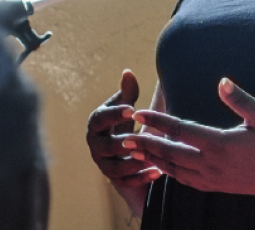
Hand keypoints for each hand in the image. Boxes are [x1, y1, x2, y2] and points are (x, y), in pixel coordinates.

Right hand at [86, 69, 162, 189]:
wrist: (124, 154)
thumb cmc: (124, 125)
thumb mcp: (126, 109)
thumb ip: (127, 92)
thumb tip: (128, 72)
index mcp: (96, 125)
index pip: (99, 119)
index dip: (113, 114)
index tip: (131, 109)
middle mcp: (96, 146)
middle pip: (104, 146)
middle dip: (121, 143)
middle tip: (140, 138)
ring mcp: (104, 164)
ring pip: (114, 168)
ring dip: (133, 163)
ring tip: (151, 158)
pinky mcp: (115, 180)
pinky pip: (126, 182)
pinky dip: (141, 178)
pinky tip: (158, 172)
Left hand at [127, 78, 254, 196]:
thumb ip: (240, 99)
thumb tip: (222, 81)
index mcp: (220, 144)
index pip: (180, 130)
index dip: (157, 121)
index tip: (138, 113)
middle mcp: (212, 164)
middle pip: (169, 153)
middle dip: (145, 144)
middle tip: (124, 136)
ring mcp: (212, 178)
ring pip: (174, 169)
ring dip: (152, 159)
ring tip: (134, 150)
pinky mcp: (214, 186)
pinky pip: (184, 180)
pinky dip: (168, 172)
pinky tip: (158, 164)